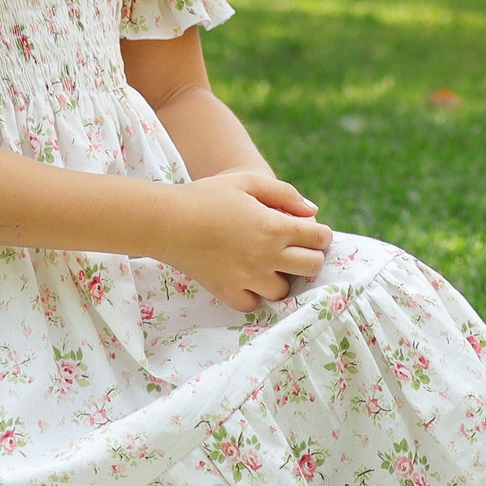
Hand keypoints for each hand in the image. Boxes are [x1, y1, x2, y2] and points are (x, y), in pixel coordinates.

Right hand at [157, 170, 331, 311]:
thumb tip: (313, 213)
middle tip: (293, 250)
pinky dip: (254, 294)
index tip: (309, 232)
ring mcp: (248, 278)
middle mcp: (266, 256)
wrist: (166, 221)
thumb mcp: (247, 181)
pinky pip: (254, 304)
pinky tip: (246, 278)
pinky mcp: (228, 293)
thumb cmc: (207, 195)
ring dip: (282, 277)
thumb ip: (285, 194)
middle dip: (309, 257)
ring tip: (267, 264)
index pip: (319, 238)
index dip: (319, 234)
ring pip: (284, 290)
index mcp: (274, 226)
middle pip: (311, 267)